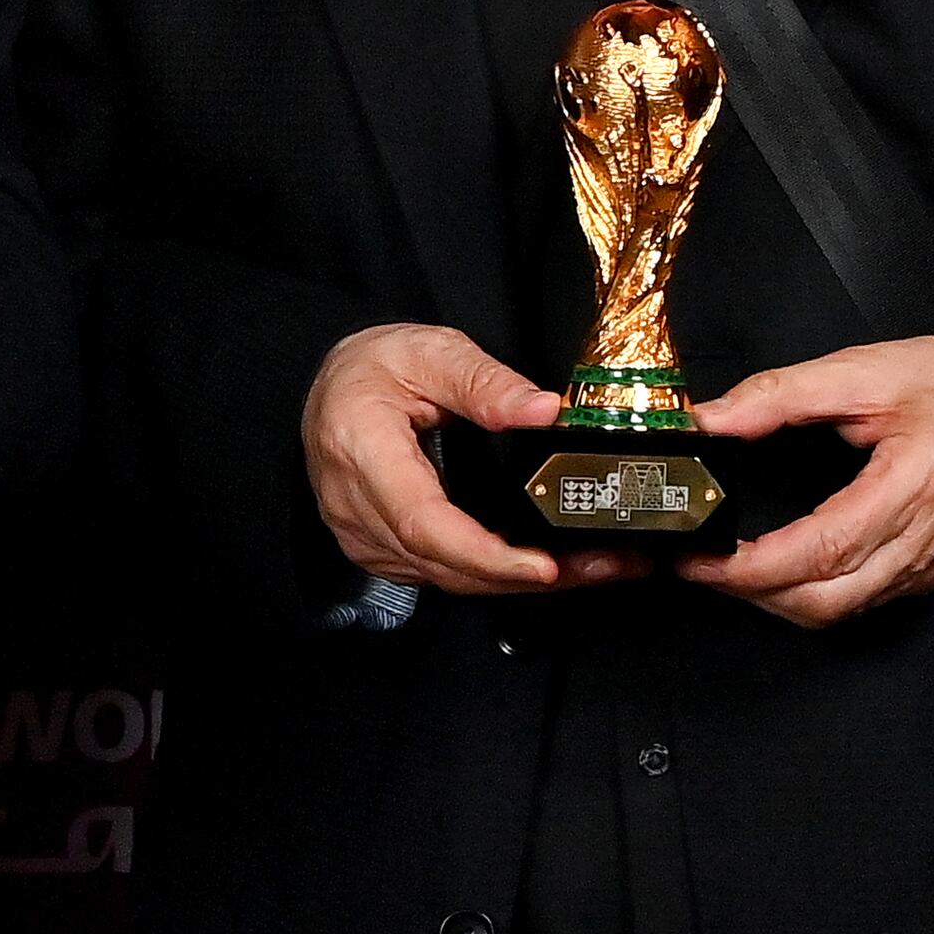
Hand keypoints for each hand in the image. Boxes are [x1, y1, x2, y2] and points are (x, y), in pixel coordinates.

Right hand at [302, 323, 637, 597]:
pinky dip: (493, 575)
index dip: (486, 554)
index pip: (424, 523)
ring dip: (519, 582)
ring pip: (448, 578)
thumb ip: (487, 381)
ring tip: (591, 566)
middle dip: (527, 575)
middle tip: (602, 565)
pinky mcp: (380, 550)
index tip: (543, 566)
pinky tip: (539, 564)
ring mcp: (363, 536)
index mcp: (362, 451)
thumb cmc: (372, 366)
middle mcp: (355, 507)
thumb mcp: (431, 350)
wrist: (331, 387)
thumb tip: (546, 410)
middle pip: (445, 564)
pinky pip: (440, 574)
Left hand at [683, 333, 933, 628]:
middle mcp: (927, 541)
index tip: (702, 558)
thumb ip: (783, 394)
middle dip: (754, 595)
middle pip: (825, 602)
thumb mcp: (872, 369)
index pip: (818, 552)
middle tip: (705, 566)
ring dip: (783, 598)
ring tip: (737, 566)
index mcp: (913, 487)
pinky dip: (822, 592)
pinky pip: (871, 599)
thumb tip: (713, 418)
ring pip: (845, 610)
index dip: (749, 568)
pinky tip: (793, 564)